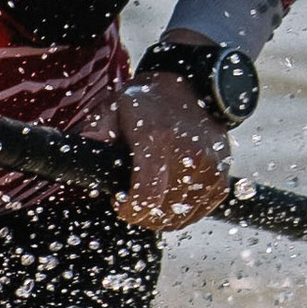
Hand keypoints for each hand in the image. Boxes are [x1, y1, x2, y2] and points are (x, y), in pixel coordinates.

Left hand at [115, 68, 232, 229]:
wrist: (194, 89)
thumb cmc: (149, 102)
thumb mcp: (116, 106)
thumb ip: (99, 128)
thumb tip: (86, 142)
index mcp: (158, 139)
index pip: (145, 197)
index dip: (128, 209)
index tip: (119, 201)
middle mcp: (189, 156)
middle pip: (160, 213)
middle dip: (140, 214)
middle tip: (131, 199)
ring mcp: (209, 169)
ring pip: (179, 218)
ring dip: (160, 216)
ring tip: (150, 197)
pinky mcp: (220, 179)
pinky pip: (198, 213)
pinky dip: (181, 212)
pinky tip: (169, 197)